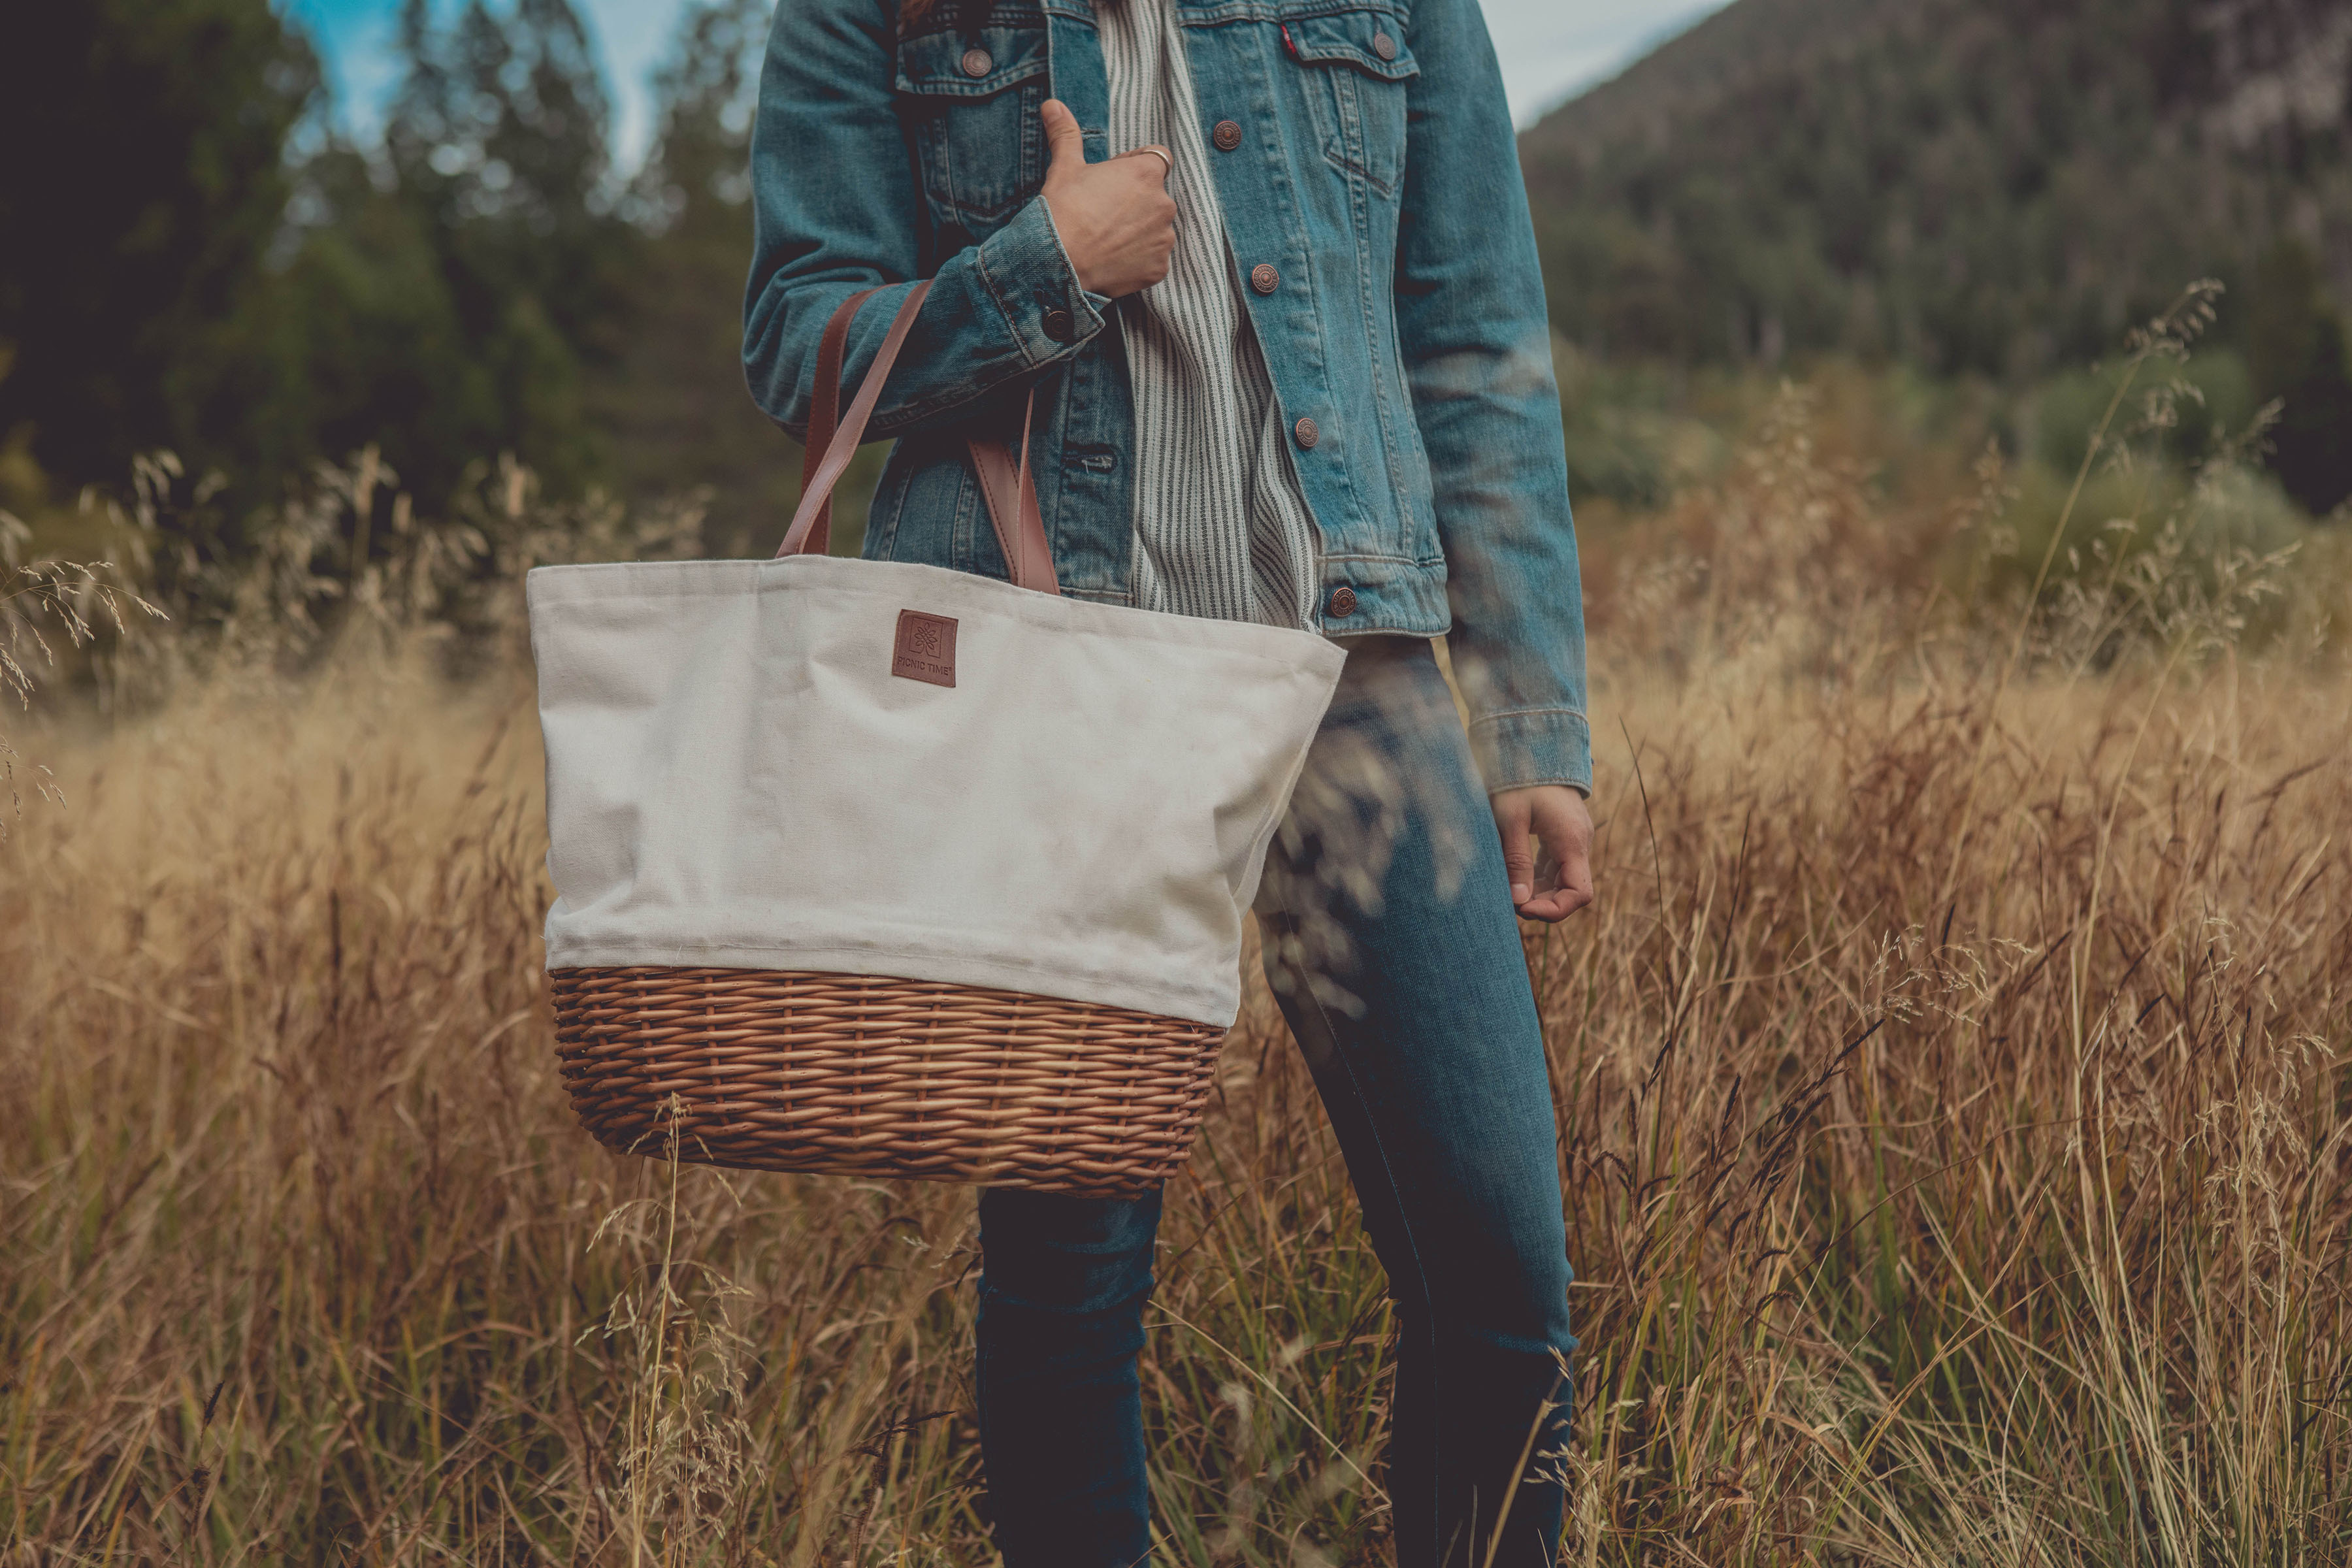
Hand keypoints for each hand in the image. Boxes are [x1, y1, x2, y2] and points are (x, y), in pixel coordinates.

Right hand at [1039, 98, 1175, 297]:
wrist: (1057, 263)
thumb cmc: (1062, 210)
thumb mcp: (1064, 167)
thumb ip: (1066, 133)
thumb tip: (1052, 104)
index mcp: (1147, 173)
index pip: (1157, 159)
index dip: (1134, 167)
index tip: (1111, 181)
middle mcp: (1164, 204)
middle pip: (1155, 197)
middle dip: (1135, 202)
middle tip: (1101, 213)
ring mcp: (1164, 239)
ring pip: (1155, 229)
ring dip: (1138, 231)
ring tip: (1105, 239)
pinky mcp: (1159, 269)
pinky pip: (1153, 259)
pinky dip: (1138, 259)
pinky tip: (1112, 259)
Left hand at [1491, 785, 1594, 922]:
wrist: (1533, 746)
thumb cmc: (1519, 779)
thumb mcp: (1511, 819)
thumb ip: (1516, 860)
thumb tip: (1518, 901)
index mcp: (1571, 841)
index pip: (1579, 893)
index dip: (1554, 910)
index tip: (1523, 909)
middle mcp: (1579, 842)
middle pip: (1571, 890)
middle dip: (1542, 904)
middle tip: (1509, 903)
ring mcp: (1573, 838)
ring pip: (1562, 879)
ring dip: (1538, 892)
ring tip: (1508, 891)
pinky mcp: (1563, 834)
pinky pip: (1555, 866)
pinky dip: (1537, 877)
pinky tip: (1515, 877)